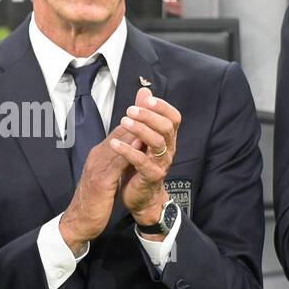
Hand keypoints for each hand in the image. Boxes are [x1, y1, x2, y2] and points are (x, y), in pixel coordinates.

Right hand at [59, 123, 139, 254]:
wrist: (79, 221)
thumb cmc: (92, 201)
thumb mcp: (105, 177)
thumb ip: (115, 163)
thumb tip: (128, 154)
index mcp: (98, 156)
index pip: (117, 134)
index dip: (134, 123)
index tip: (149, 113)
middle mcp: (97, 157)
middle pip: (118, 134)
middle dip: (136, 121)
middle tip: (152, 108)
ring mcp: (97, 167)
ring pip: (117, 144)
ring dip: (134, 132)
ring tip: (151, 123)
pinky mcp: (101, 181)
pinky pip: (117, 163)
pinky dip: (129, 152)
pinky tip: (140, 147)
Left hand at [111, 88, 181, 235]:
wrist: (141, 197)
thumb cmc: (141, 165)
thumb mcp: (142, 138)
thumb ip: (144, 115)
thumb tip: (144, 91)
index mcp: (168, 138)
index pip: (174, 118)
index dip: (163, 106)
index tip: (147, 99)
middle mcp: (169, 149)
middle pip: (167, 127)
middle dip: (149, 116)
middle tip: (130, 110)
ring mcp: (161, 163)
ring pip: (157, 142)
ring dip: (139, 130)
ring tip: (123, 122)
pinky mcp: (151, 176)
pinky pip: (141, 161)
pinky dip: (128, 151)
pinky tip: (114, 143)